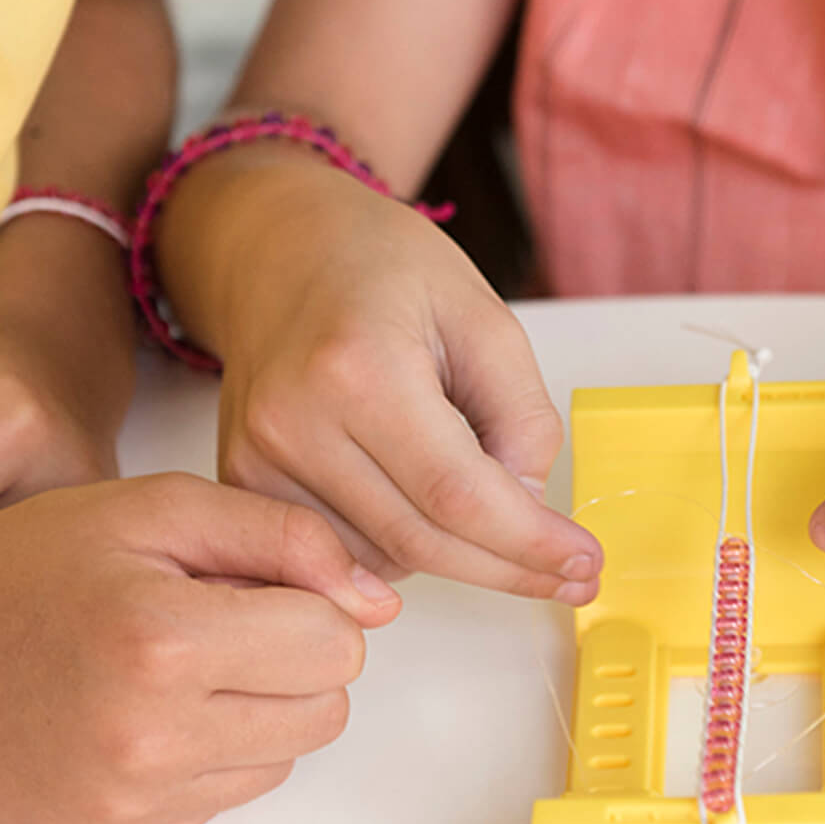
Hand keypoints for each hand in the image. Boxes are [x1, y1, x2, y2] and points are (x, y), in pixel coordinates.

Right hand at [0, 473, 399, 823]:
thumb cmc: (51, 558)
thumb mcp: (169, 507)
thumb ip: (288, 539)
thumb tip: (379, 604)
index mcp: (165, 641)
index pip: (337, 647)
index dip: (309, 607)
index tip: (251, 587)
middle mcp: (146, 739)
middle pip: (324, 712)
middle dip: (293, 662)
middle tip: (218, 627)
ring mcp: (125, 805)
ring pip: (280, 761)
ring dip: (252, 712)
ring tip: (174, 668)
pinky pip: (219, 804)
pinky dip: (203, 759)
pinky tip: (140, 715)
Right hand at [163, 155, 602, 602]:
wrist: (277, 249)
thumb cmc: (379, 266)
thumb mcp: (482, 313)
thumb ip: (520, 413)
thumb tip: (526, 504)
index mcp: (359, 368)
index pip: (457, 494)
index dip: (528, 542)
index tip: (583, 563)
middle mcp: (294, 422)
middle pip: (420, 542)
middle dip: (505, 567)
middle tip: (567, 573)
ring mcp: (256, 459)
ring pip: (381, 560)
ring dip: (452, 556)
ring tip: (485, 506)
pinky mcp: (241, 482)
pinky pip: (338, 552)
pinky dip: (396, 549)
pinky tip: (422, 504)